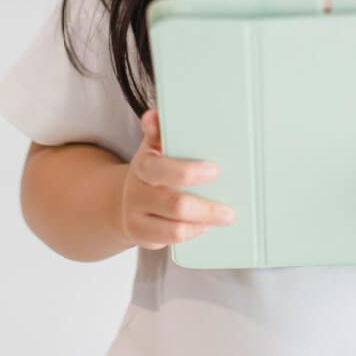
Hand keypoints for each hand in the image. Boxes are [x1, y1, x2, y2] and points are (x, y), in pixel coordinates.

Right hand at [119, 108, 236, 249]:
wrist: (124, 201)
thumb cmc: (152, 171)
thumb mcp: (152, 148)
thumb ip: (158, 132)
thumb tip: (155, 115)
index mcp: (143, 165)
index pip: (161, 169)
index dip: (188, 172)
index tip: (215, 170)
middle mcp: (137, 192)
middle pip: (174, 203)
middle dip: (206, 208)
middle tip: (230, 210)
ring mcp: (137, 217)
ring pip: (174, 228)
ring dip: (204, 223)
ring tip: (225, 217)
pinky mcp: (143, 236)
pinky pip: (171, 239)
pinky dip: (192, 233)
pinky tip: (205, 226)